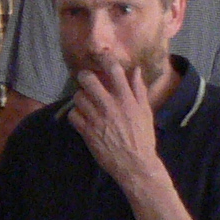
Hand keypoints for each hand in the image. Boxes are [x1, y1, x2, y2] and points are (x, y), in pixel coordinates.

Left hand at [67, 59, 166, 199]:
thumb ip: (139, 90)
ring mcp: (96, 119)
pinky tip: (83, 117)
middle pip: (88, 79)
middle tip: (87, 80)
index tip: (101, 55)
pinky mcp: (86, 132)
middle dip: (85, 76)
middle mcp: (110, 106)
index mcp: (126, 100)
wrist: (135, 164)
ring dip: (81, 96)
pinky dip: (76, 114)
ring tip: (86, 101)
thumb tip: (135, 70)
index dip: (105, 59)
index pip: (114, 71)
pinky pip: (73, 114)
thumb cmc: (142, 137)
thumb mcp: (145, 112)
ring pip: (78, 96)